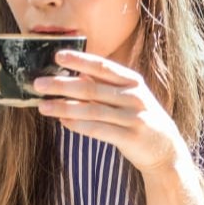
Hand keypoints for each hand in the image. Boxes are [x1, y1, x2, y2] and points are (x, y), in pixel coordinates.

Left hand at [33, 49, 187, 173]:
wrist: (165, 149)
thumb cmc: (139, 117)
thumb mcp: (128, 96)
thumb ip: (104, 86)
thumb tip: (73, 76)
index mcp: (132, 81)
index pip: (102, 67)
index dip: (79, 60)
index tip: (57, 55)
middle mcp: (134, 97)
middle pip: (92, 88)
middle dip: (62, 85)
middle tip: (38, 83)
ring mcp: (133, 117)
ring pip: (91, 110)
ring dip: (64, 107)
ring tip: (42, 106)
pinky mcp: (130, 137)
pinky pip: (98, 130)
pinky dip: (78, 125)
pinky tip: (62, 121)